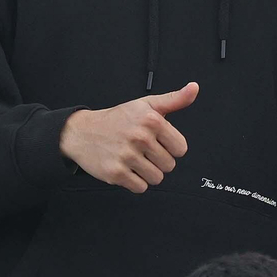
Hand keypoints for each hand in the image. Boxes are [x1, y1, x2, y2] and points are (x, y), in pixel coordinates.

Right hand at [59, 82, 197, 192]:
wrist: (82, 132)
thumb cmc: (117, 119)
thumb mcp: (145, 105)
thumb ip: (174, 99)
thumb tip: (194, 88)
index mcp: (151, 120)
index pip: (181, 149)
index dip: (170, 148)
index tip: (157, 142)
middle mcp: (140, 137)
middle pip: (169, 165)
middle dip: (158, 161)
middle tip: (142, 151)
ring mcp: (127, 156)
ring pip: (156, 178)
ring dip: (147, 173)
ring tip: (134, 160)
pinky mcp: (116, 173)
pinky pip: (140, 187)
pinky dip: (135, 182)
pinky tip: (126, 168)